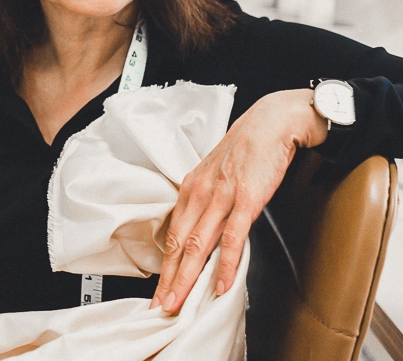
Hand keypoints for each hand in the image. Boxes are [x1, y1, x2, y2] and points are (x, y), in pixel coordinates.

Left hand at [150, 88, 327, 312]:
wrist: (270, 121)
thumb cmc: (245, 148)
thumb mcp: (217, 173)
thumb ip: (207, 200)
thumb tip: (202, 229)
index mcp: (191, 187)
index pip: (172, 233)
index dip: (163, 266)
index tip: (157, 289)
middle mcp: (200, 192)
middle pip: (178, 244)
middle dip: (168, 279)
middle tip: (160, 307)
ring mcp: (221, 196)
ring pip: (197, 244)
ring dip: (186, 278)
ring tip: (178, 304)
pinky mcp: (245, 198)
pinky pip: (232, 237)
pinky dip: (224, 264)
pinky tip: (219, 285)